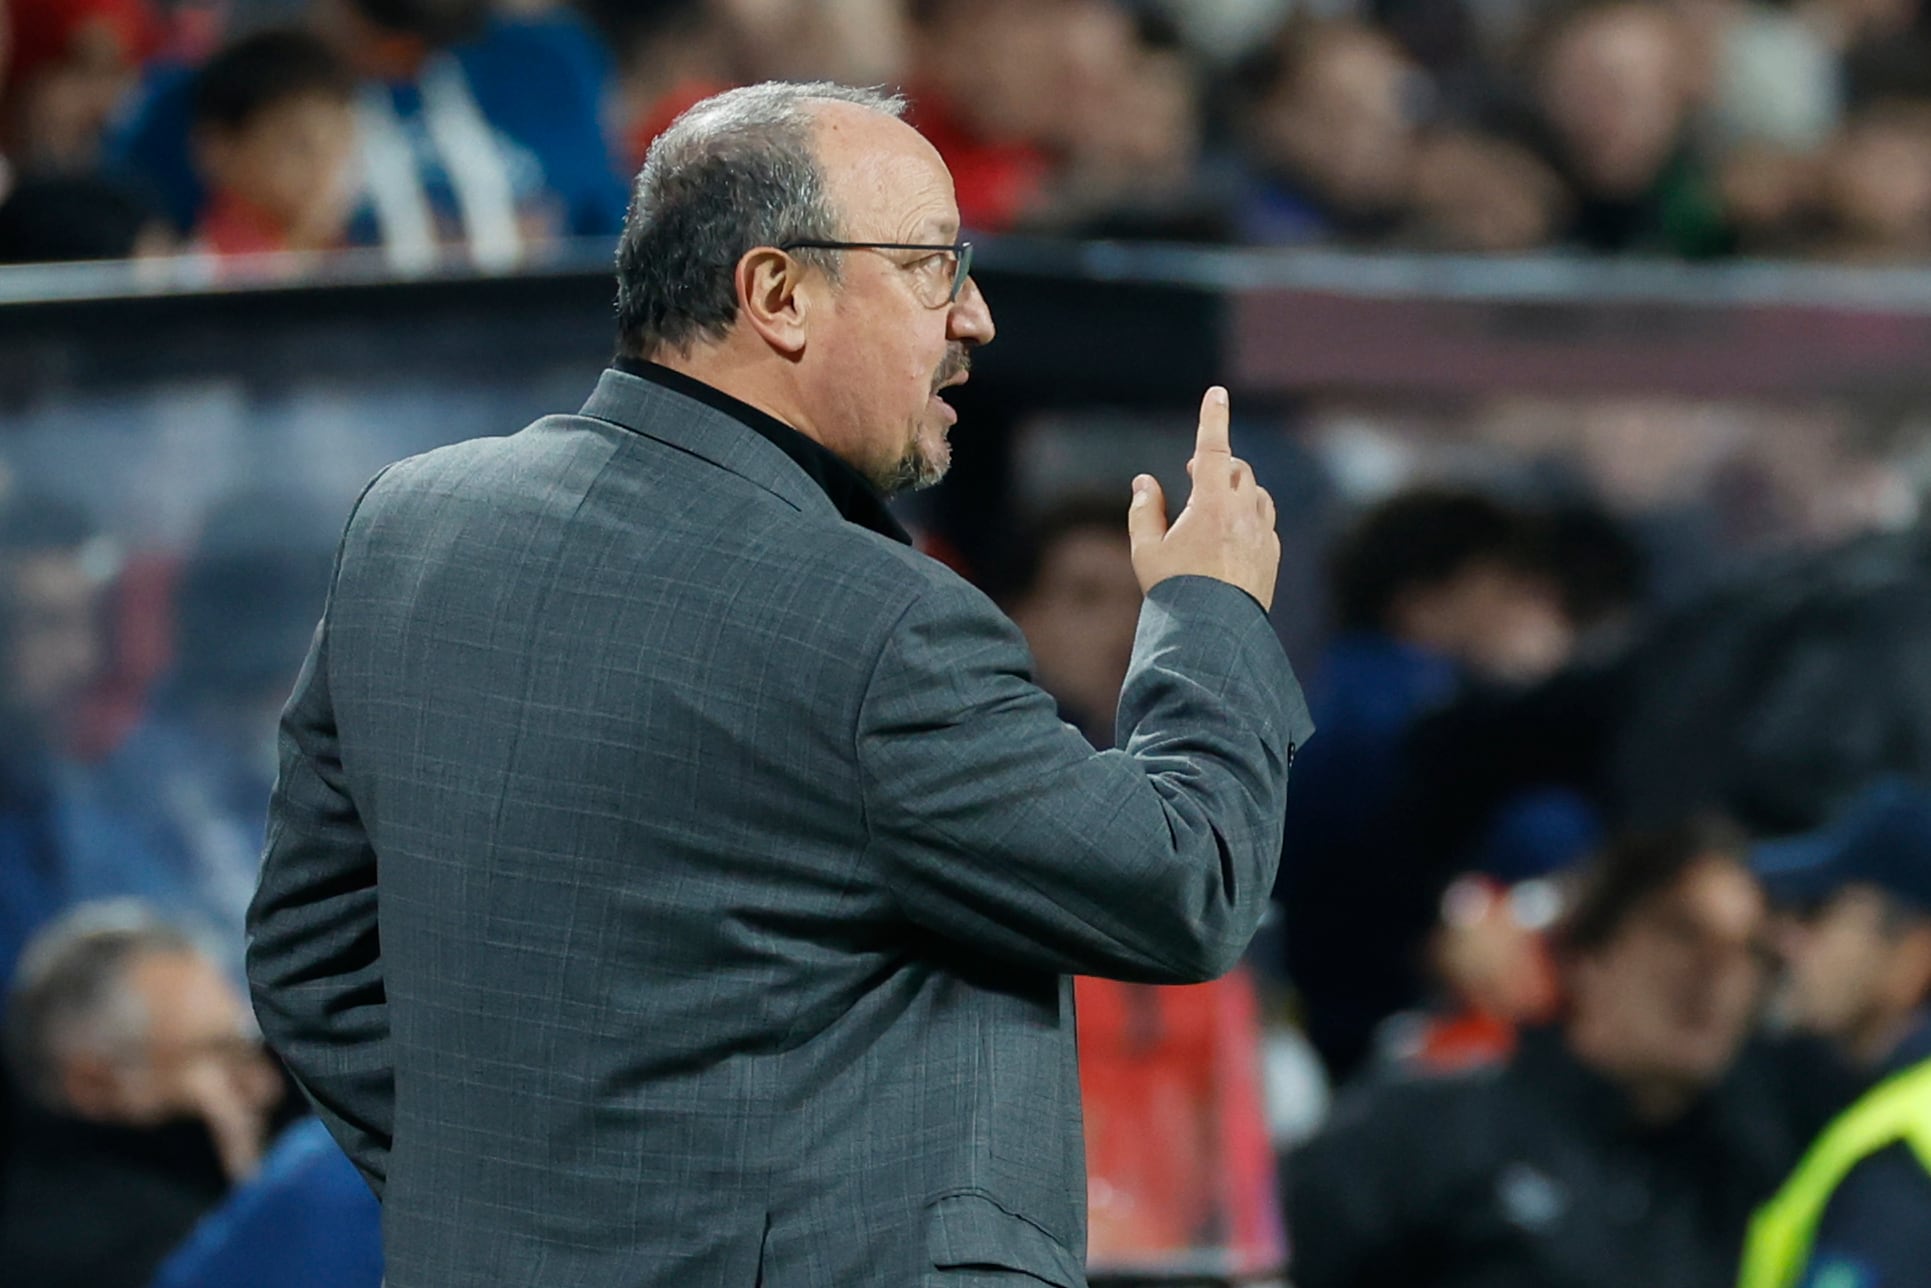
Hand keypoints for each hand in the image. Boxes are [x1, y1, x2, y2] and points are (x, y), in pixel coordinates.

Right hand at [1126, 386, 1279, 610]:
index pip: (1214, 448)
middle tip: (1196, 471)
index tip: (1217, 393)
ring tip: (1215, 505)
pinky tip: (1232, 536)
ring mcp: (1263, 534)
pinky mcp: (1272, 555)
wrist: (1213, 634)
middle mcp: (1244, 512)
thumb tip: (1145, 481)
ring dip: (1237, 489)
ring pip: (1256, 493)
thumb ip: (1144, 509)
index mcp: (1212, 503)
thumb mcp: (1146, 550)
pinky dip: (1249, 517)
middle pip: (1238, 469)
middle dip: (1219, 464)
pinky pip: (1265, 522)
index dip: (1213, 418)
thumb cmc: (1174, 591)